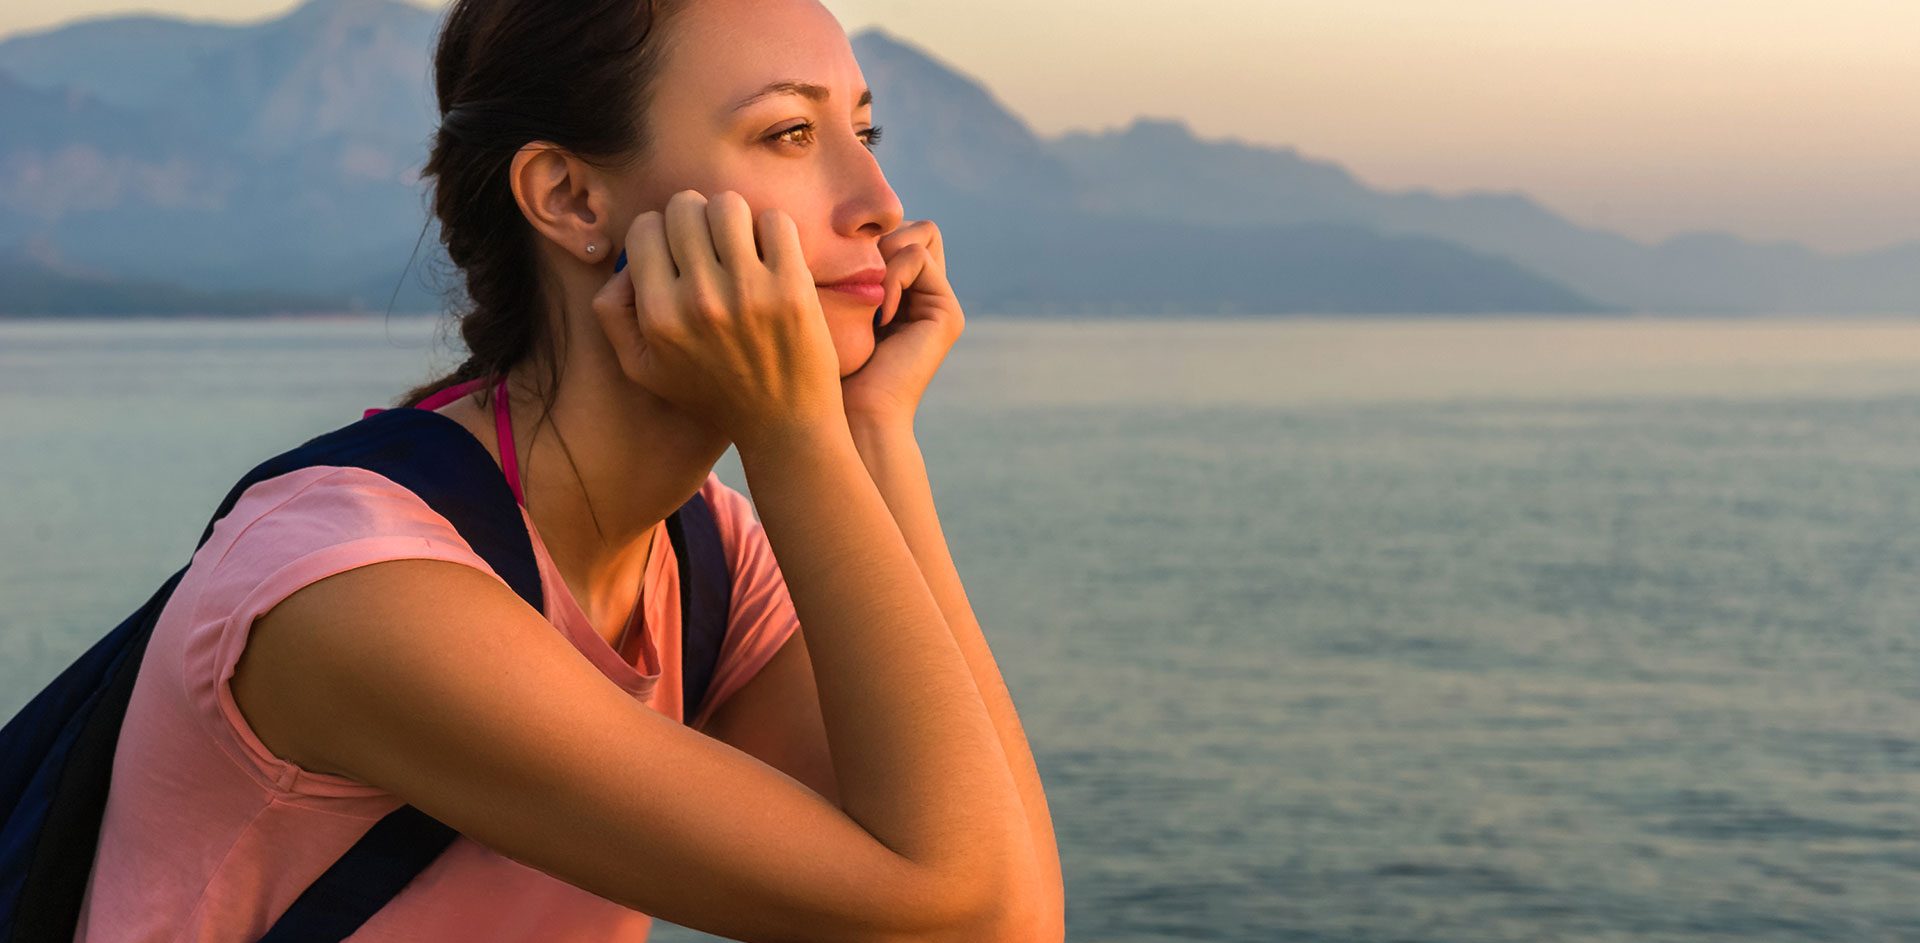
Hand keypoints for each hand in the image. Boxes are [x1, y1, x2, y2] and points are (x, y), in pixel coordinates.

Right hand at [592, 189, 844, 452]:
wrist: (784, 425)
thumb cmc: (712, 393)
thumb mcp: (642, 367)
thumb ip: (613, 312)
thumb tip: (626, 261)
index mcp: (659, 316)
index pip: (646, 227)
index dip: (661, 232)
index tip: (679, 252)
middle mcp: (699, 300)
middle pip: (685, 207)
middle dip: (696, 218)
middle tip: (712, 245)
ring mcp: (748, 291)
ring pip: (728, 205)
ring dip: (735, 219)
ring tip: (742, 246)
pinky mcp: (793, 288)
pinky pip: (776, 221)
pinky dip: (774, 232)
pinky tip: (773, 257)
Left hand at [840, 219, 964, 426]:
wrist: (848, 415)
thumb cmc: (819, 365)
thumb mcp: (821, 302)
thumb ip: (836, 261)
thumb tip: (829, 218)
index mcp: (898, 292)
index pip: (893, 230)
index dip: (867, 236)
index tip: (839, 274)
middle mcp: (924, 295)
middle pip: (913, 225)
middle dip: (881, 239)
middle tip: (855, 280)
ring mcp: (940, 303)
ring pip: (921, 232)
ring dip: (884, 255)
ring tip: (866, 299)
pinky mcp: (948, 313)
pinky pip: (917, 259)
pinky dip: (891, 277)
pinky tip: (878, 316)